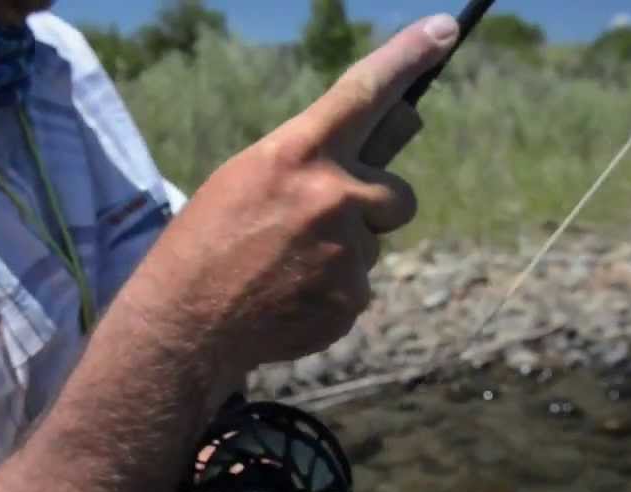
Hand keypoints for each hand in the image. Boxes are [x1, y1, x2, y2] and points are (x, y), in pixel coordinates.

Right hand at [133, 14, 460, 374]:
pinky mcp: (351, 299)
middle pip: (396, 192)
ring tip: (287, 268)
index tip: (445, 29)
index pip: (364, 92)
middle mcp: (331, 196)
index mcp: (296, 154)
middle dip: (375, 206)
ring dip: (344, 253)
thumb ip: (314, 162)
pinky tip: (289, 297)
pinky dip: (332, 293)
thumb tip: (377, 154)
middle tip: (327, 224)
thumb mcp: (250, 178)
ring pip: (372, 245)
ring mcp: (346, 252)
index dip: (409, 57)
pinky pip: (359, 287)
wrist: (185, 323)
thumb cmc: (208, 242)